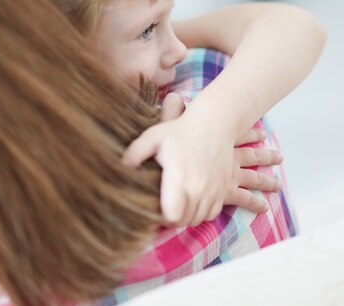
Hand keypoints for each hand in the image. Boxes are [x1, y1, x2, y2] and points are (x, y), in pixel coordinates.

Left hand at [122, 106, 281, 226]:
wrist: (214, 123)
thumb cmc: (179, 130)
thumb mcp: (153, 137)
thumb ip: (134, 154)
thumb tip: (118, 169)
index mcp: (179, 176)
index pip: (172, 215)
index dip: (161, 217)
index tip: (154, 207)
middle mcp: (199, 186)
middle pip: (183, 221)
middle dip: (171, 218)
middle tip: (162, 206)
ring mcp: (214, 189)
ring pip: (197, 219)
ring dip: (186, 216)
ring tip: (176, 203)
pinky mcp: (224, 189)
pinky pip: (211, 213)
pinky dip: (201, 212)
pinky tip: (191, 200)